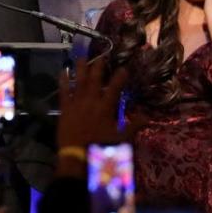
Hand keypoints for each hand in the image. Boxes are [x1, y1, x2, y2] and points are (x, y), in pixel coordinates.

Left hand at [57, 57, 126, 173]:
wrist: (77, 156)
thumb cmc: (101, 148)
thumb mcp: (121, 139)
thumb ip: (133, 126)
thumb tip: (147, 117)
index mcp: (106, 108)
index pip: (115, 88)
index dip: (120, 77)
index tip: (124, 68)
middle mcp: (91, 101)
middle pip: (95, 80)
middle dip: (99, 67)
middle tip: (102, 56)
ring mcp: (77, 103)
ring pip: (79, 82)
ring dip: (81, 69)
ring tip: (82, 57)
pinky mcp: (65, 109)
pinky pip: (64, 92)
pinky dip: (64, 81)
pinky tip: (64, 71)